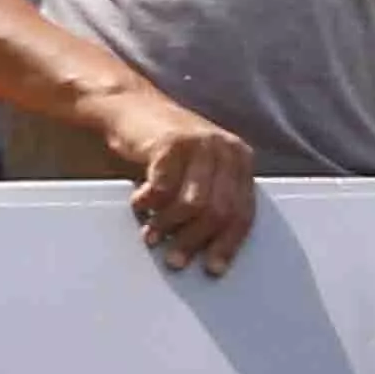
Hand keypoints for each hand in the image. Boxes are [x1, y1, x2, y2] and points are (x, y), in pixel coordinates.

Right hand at [84, 85, 258, 274]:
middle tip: (175, 260)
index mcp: (240, 159)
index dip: (228, 243)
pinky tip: (139, 205)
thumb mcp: (197, 168)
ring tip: (152, 236)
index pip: (243, 211)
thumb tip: (210, 246)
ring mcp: (199, 144)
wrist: (130, 106)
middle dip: (195, 241)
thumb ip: (211, 195)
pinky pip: (163, 189)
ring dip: (169, 226)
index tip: (212, 268)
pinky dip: (149, 204)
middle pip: (219, 211)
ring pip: (193, 204)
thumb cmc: (163, 145)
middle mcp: (226, 149)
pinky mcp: (171, 143)